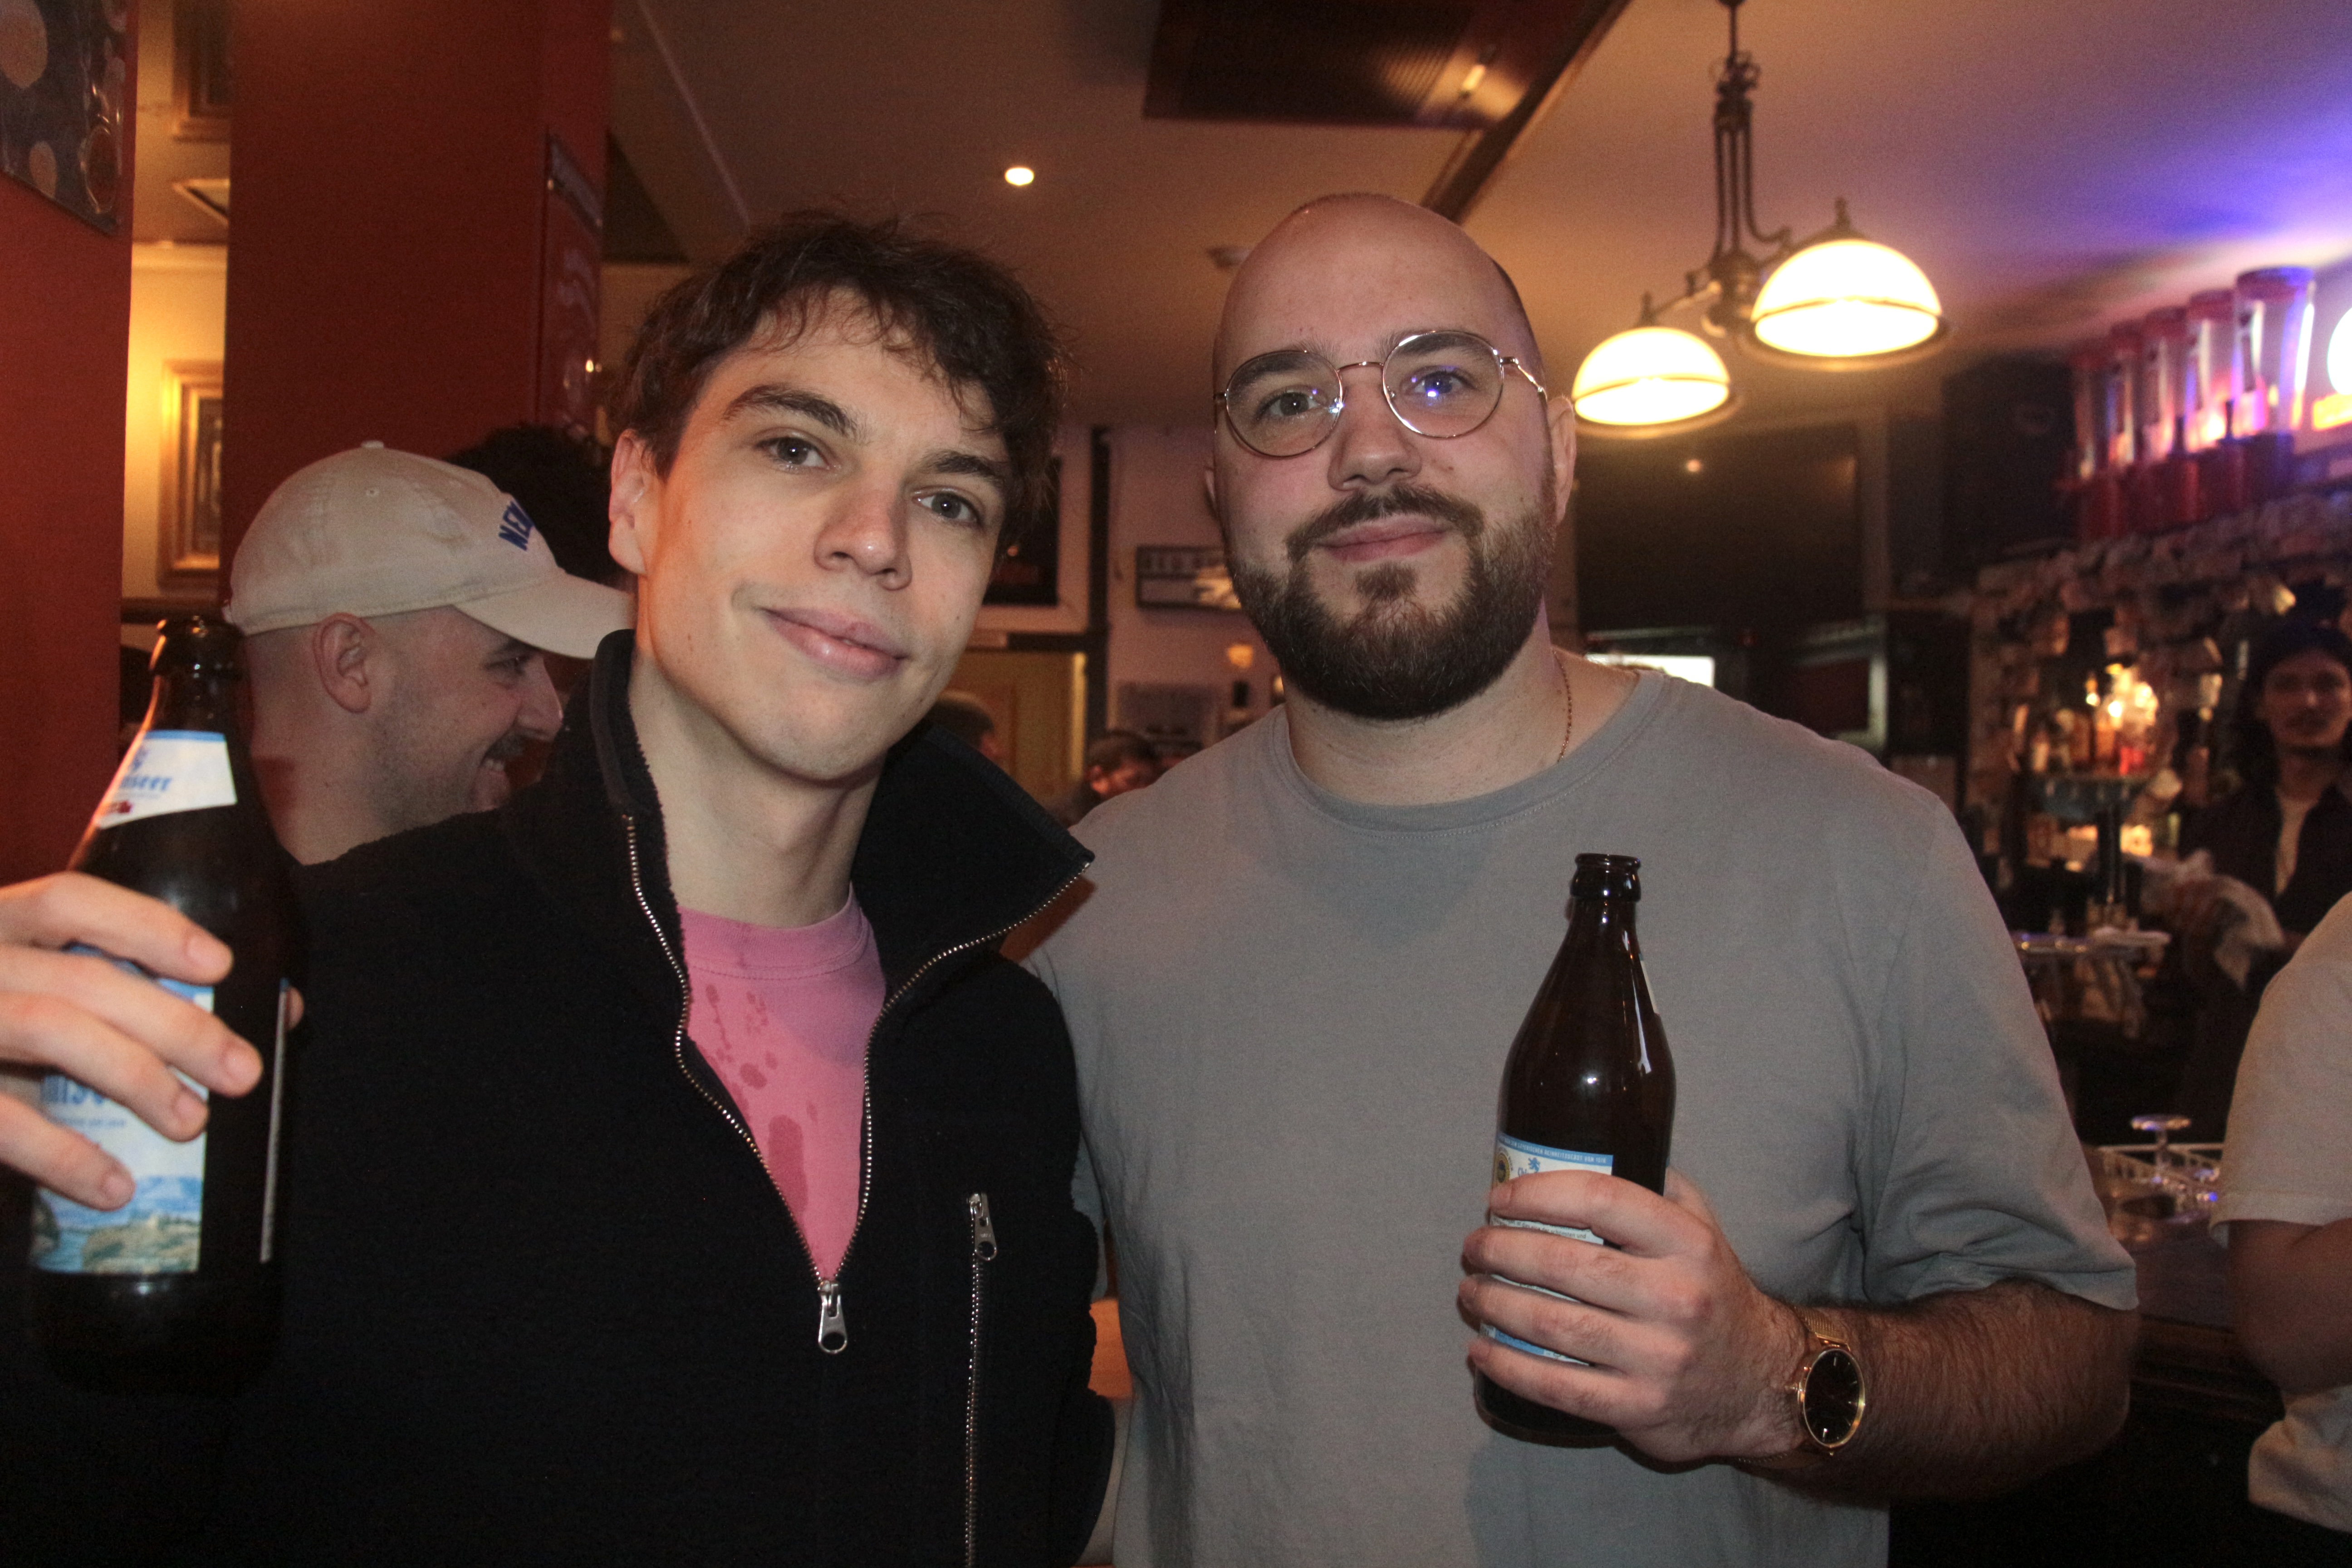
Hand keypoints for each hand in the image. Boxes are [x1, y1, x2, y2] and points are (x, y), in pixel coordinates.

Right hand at [0, 874, 273, 1209]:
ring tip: (193, 1122)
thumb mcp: (52, 999)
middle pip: (77, 978)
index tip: (219, 963)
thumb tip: (280, 1010)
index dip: (145, 925)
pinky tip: (115, 1187)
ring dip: (132, 1077)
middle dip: (172, 1022)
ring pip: (45, 1028)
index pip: (68, 899)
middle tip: (241, 1071)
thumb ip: (137, 996)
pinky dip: (62, 1156)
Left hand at [1460, 1168, 1805, 1463]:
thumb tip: (1585, 1147)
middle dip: (1502, 1252)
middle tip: (1474, 1247)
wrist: (1759, 1381)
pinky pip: (1558, 1387)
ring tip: (1471, 1292)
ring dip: (1496, 1305)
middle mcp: (1677, 1298)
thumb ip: (1656, 1187)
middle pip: (1565, 1264)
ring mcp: (1659, 1358)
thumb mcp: (1702, 1229)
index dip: (1538, 1194)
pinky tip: (1481, 1350)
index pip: (1601, 1200)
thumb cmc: (1710, 1292)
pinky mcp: (1640, 1408)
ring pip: (1553, 1325)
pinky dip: (1508, 1367)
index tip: (1499, 1200)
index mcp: (1689, 1243)